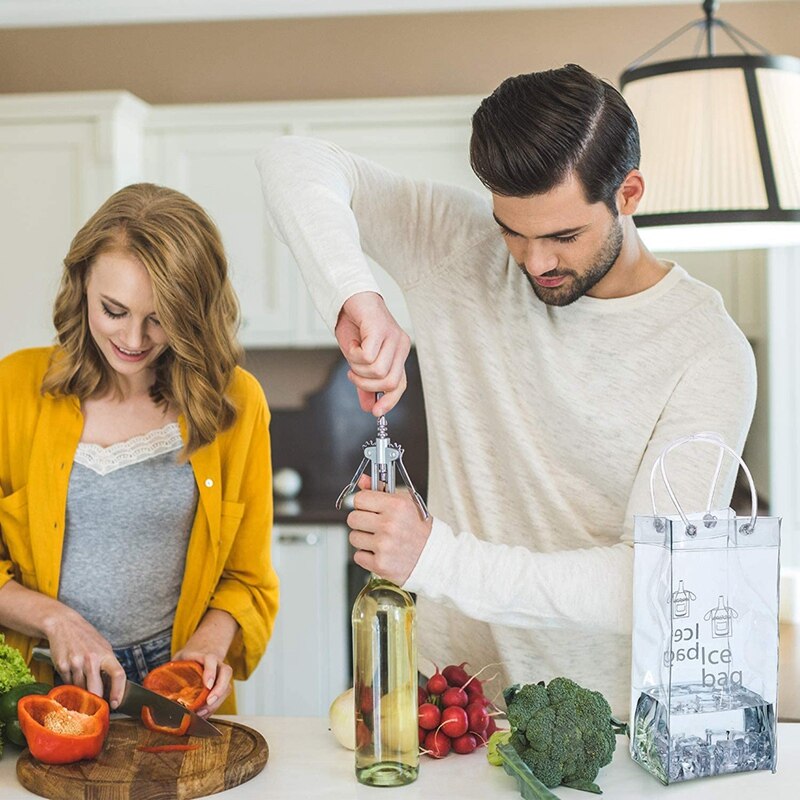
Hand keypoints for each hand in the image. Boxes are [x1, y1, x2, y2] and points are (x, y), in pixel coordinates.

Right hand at [43, 610, 125, 707]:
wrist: (64, 625)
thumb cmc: (86, 637)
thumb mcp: (103, 647)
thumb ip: (108, 665)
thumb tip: (113, 687)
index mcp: (106, 654)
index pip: (118, 674)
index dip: (118, 691)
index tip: (115, 703)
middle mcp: (91, 659)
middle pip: (96, 690)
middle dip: (96, 700)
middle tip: (95, 703)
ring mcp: (76, 663)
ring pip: (80, 689)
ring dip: (81, 691)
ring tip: (82, 678)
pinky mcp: (62, 666)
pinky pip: (68, 684)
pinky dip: (71, 684)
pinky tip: (73, 673)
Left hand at [173, 609, 237, 716]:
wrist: (205, 650)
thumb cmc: (190, 656)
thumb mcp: (180, 657)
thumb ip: (171, 667)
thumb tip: (155, 682)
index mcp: (206, 655)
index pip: (211, 660)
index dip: (210, 672)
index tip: (206, 684)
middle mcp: (218, 664)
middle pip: (226, 673)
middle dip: (219, 689)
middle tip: (209, 702)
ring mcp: (222, 674)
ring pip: (227, 686)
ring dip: (217, 701)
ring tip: (203, 713)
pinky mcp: (223, 685)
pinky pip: (223, 696)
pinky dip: (214, 707)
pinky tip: (204, 714)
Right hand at [335, 291, 410, 415]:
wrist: (349, 300)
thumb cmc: (356, 327)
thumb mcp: (359, 361)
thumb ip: (365, 384)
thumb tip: (369, 407)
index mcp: (399, 354)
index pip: (400, 385)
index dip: (389, 401)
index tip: (376, 412)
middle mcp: (401, 346)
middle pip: (390, 382)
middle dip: (366, 384)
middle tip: (353, 373)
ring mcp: (393, 337)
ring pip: (378, 371)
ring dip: (358, 368)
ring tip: (352, 355)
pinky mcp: (381, 329)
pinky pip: (368, 356)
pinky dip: (354, 354)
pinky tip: (352, 344)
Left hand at [347, 474, 432, 583]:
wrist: (434, 557)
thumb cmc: (420, 529)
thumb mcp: (406, 503)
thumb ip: (381, 489)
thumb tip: (363, 480)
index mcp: (396, 506)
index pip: (359, 499)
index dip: (362, 503)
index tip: (368, 507)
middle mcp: (389, 525)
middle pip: (352, 519)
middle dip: (361, 522)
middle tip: (374, 525)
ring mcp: (384, 545)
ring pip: (353, 538)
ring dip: (364, 539)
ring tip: (380, 540)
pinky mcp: (380, 564)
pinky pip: (358, 556)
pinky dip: (367, 556)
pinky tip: (381, 552)